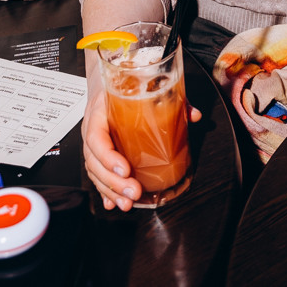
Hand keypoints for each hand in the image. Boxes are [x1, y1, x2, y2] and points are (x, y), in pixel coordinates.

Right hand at [82, 88, 200, 210]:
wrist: (106, 83)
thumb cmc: (124, 87)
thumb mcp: (143, 88)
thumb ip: (170, 100)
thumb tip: (194, 115)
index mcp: (99, 112)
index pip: (96, 137)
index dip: (108, 156)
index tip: (126, 169)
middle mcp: (93, 129)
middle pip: (94, 161)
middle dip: (113, 181)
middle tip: (134, 192)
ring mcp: (93, 144)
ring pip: (94, 172)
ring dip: (110, 190)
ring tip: (127, 203)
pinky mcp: (98, 154)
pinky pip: (97, 175)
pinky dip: (105, 191)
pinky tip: (113, 203)